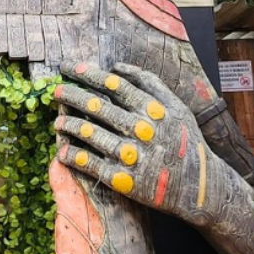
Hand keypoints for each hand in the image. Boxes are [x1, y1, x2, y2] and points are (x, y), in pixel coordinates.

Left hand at [54, 62, 211, 225]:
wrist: (197, 186)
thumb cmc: (184, 141)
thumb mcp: (176, 107)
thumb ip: (150, 83)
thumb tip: (116, 67)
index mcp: (152, 109)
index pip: (113, 84)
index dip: (88, 74)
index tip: (70, 68)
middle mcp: (140, 130)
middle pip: (96, 106)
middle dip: (72, 96)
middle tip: (56, 91)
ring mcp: (130, 155)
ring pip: (89, 134)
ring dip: (68, 126)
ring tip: (58, 122)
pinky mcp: (123, 179)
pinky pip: (90, 165)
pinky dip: (73, 157)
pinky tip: (62, 152)